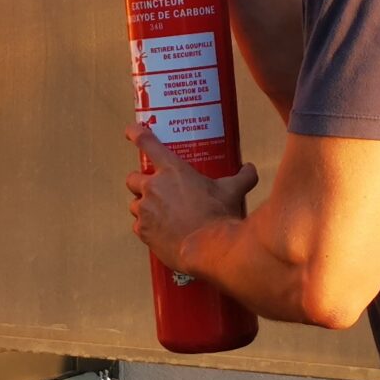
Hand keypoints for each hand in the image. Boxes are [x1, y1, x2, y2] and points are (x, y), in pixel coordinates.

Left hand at [124, 126, 256, 268]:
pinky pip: (139, 227)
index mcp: (172, 170)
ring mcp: (146, 211)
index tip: (130, 131)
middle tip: (154, 188)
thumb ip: (242, 177)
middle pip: (132, 178)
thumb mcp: (233, 191)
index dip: (136, 133)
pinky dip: (147, 228)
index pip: (147, 143)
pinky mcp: (144, 232)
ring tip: (159, 213)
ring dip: (144, 207)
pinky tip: (161, 232)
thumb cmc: (219, 216)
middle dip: (139, 182)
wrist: (210, 248)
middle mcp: (154, 187)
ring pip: (134, 204)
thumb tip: (249, 169)